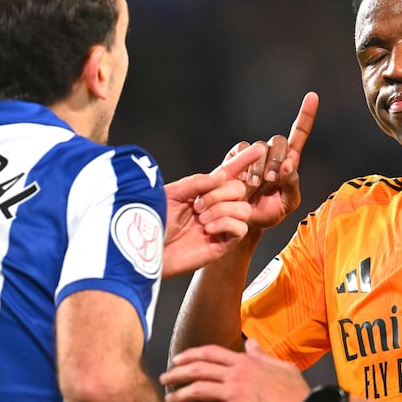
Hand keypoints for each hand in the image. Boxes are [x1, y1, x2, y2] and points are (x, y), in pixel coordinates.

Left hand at [162, 141, 273, 277]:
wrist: (144, 251)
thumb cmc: (152, 223)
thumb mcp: (172, 194)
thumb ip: (197, 182)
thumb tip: (223, 175)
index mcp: (203, 192)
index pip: (229, 174)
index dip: (243, 161)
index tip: (257, 149)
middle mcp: (215, 207)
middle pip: (240, 189)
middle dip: (221, 193)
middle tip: (198, 205)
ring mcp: (220, 225)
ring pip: (244, 208)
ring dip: (223, 209)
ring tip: (201, 218)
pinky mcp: (223, 244)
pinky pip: (241, 228)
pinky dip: (226, 223)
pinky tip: (207, 229)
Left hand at [162, 341, 310, 401]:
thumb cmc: (296, 391)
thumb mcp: (281, 366)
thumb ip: (261, 355)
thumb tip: (251, 343)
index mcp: (246, 362)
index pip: (211, 353)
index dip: (190, 354)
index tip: (177, 359)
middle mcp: (236, 374)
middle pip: (197, 369)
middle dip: (176, 372)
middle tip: (164, 378)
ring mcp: (233, 393)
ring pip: (196, 389)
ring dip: (178, 394)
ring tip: (168, 399)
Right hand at [237, 92, 319, 231]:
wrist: (241, 221)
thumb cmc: (268, 213)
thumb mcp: (287, 204)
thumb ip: (293, 186)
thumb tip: (289, 165)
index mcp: (289, 161)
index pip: (299, 134)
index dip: (306, 115)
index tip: (312, 96)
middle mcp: (272, 153)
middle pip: (278, 140)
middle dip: (276, 160)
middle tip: (271, 181)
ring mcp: (252, 154)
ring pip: (259, 146)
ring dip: (259, 167)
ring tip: (255, 186)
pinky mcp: (235, 157)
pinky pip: (241, 150)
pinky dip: (244, 165)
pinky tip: (243, 181)